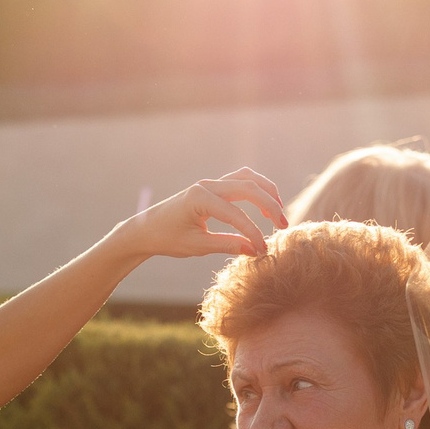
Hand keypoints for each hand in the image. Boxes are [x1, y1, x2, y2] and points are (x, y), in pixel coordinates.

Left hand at [109, 169, 287, 262]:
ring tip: (278, 213)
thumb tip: (256, 250)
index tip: (263, 250)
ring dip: (266, 192)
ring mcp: (210, 183)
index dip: (253, 232)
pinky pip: (240, 180)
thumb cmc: (167, 239)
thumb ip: (227, 245)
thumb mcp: (197, 246)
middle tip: (283, 226)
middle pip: (249, 188)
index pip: (236, 214)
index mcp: (199, 199)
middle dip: (269, 206)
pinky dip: (256, 189)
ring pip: (247, 178)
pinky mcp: (213, 187)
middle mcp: (207, 185)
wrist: (145, 229)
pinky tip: (265, 206)